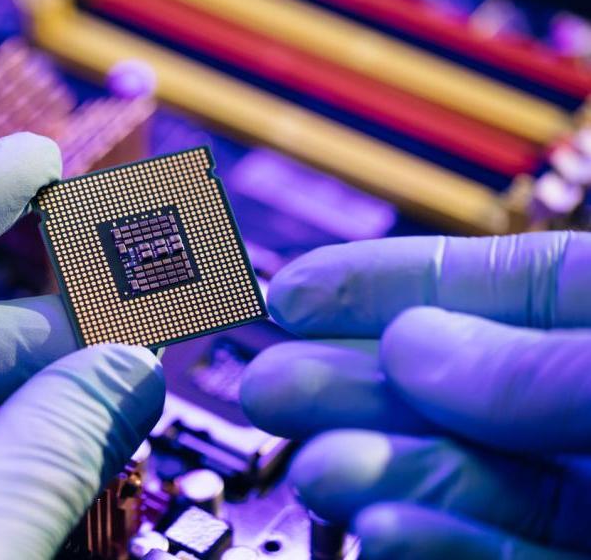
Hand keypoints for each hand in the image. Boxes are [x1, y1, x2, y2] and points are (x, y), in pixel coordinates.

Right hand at [241, 233, 590, 558]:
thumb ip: (543, 364)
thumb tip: (413, 344)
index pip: (498, 287)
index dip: (388, 283)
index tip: (299, 290)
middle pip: (461, 391)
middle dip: (357, 387)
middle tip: (273, 386)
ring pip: (476, 481)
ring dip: (386, 475)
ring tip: (320, 471)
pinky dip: (444, 547)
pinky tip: (386, 530)